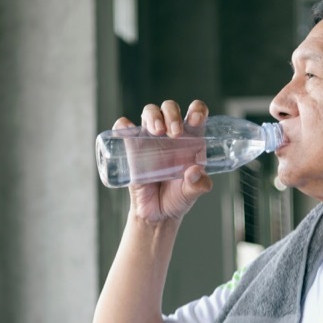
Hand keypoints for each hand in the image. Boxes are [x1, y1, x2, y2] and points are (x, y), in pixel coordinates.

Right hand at [119, 99, 212, 221]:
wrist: (157, 213)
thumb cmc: (177, 198)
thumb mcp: (191, 192)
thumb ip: (198, 184)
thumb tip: (195, 172)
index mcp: (191, 139)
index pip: (196, 114)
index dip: (197, 109)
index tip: (195, 118)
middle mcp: (170, 134)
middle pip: (170, 108)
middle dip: (172, 114)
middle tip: (175, 133)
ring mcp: (150, 139)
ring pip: (149, 112)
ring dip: (153, 115)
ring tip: (157, 131)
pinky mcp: (132, 147)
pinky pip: (124, 128)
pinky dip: (124, 124)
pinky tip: (128, 128)